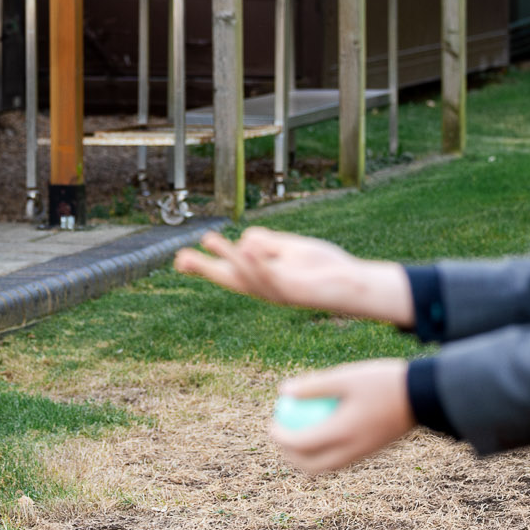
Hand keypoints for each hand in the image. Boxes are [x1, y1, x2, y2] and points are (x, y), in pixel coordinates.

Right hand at [174, 227, 414, 324]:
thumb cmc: (318, 267)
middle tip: (180, 259)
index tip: (179, 261)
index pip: (226, 271)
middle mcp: (262, 288)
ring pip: (246, 274)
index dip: (204, 265)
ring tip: (208, 238)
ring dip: (227, 255)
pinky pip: (271, 275)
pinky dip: (258, 262)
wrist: (350, 284)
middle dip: (204, 268)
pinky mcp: (292, 289)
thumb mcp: (286, 248)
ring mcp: (275, 290)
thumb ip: (265, 241)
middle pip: (228, 278)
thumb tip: (245, 241)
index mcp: (259, 277)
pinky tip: (246, 249)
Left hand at [270, 359, 415, 473]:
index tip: (271, 424)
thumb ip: (314, 385)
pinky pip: (339, 461)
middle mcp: (350, 451)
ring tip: (297, 437)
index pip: (300, 444)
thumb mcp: (346, 377)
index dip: (280, 437)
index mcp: (342, 434)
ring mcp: (361, 455)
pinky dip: (323, 454)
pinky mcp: (369, 453)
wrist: (422, 396)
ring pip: (324, 468)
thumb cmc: (383, 382)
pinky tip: (320, 433)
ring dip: (305, 459)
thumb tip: (283, 391)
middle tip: (280, 435)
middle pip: (309, 466)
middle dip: (289, 456)